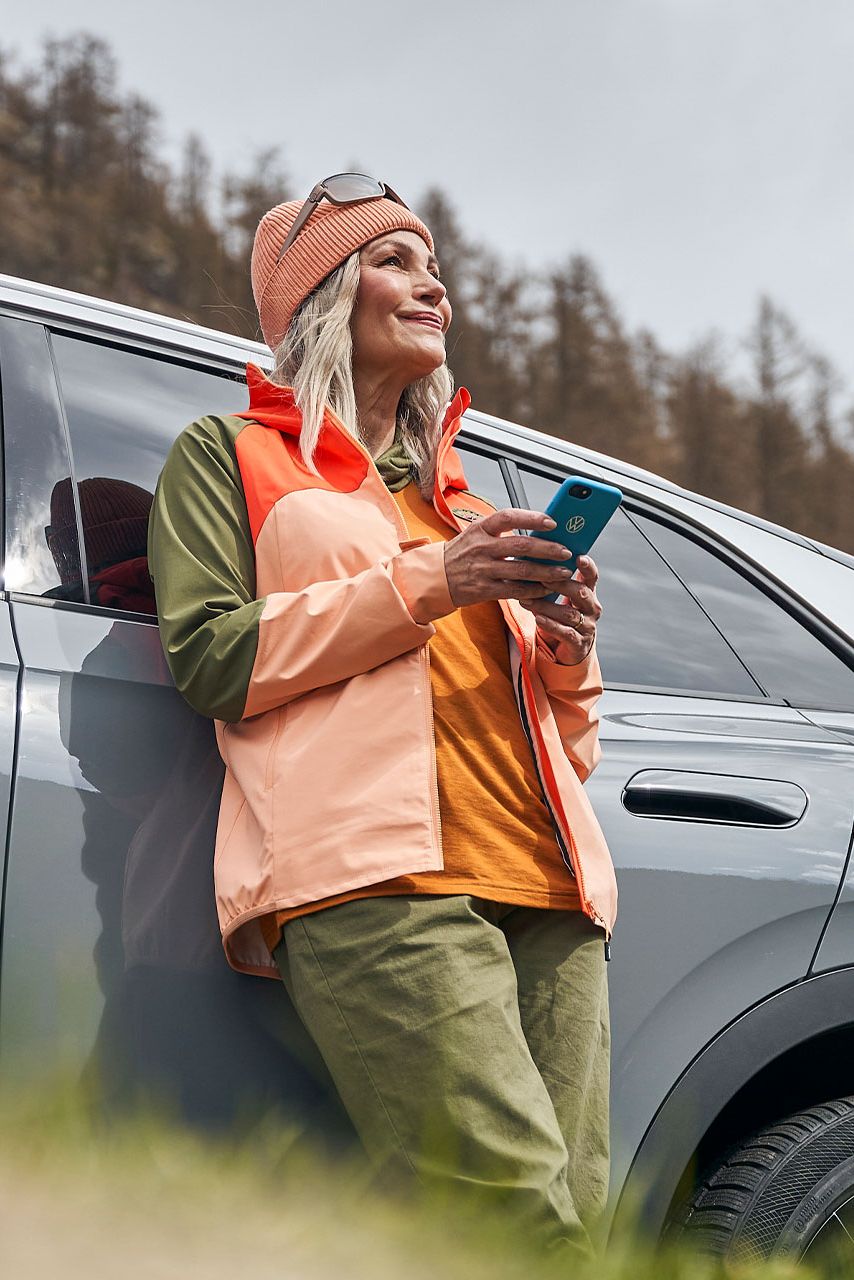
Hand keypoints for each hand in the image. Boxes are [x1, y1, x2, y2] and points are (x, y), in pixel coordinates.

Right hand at [443, 509, 579, 606]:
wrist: (435, 576)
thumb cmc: (461, 553)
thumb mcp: (476, 533)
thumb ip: (501, 530)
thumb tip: (536, 529)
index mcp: (481, 528)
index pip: (509, 517)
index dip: (532, 518)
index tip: (551, 522)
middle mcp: (482, 548)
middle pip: (521, 546)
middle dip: (548, 549)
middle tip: (565, 551)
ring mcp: (483, 570)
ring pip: (522, 571)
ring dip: (547, 572)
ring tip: (563, 571)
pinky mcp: (484, 589)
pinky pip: (515, 591)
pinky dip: (533, 591)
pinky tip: (546, 589)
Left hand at [520, 555, 601, 663]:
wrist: (566, 650)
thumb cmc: (559, 618)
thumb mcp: (559, 599)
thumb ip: (551, 583)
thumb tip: (528, 562)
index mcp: (588, 593)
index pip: (592, 576)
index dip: (588, 567)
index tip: (579, 557)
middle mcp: (592, 608)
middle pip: (580, 592)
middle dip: (560, 584)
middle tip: (541, 577)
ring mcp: (587, 627)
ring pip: (569, 614)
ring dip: (547, 606)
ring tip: (528, 601)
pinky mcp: (579, 644)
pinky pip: (566, 633)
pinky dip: (551, 625)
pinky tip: (538, 619)